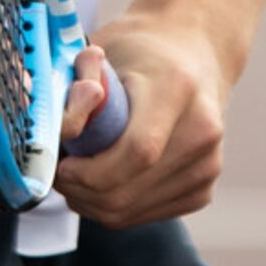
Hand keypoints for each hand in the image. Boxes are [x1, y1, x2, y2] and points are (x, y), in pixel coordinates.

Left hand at [53, 11, 229, 225]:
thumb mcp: (104, 50)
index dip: (91, 171)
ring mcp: (208, 165)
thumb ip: (78, 85)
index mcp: (178, 88)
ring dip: (92, 202)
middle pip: (129, 190)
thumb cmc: (140, 53)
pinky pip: (144, 215)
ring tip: (75, 174)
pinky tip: (102, 181)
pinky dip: (114, 207)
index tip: (61, 165)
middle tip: (58, 172)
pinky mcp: (203, 190)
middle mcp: (202, 130)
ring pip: (132, 211)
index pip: (138, 151)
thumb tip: (64, 129)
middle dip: (81, 191)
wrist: (192, 56)